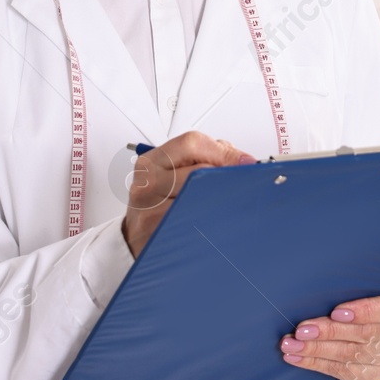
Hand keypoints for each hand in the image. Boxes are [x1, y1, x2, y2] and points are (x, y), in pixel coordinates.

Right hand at [120, 131, 252, 257]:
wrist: (135, 236)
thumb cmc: (158, 202)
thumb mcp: (172, 173)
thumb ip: (203, 158)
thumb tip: (241, 160)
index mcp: (152, 160)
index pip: (192, 143)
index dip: (224, 152)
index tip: (244, 162)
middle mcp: (147, 181)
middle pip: (199, 170)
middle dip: (225, 177)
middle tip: (241, 183)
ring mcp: (149, 207)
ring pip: (198, 196)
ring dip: (219, 199)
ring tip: (224, 202)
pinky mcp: (156, 230)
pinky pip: (192, 220)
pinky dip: (208, 218)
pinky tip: (212, 219)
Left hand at [278, 283, 379, 379]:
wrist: (373, 327)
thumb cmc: (360, 298)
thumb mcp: (361, 286)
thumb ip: (349, 284)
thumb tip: (315, 279)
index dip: (364, 311)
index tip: (335, 312)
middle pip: (364, 333)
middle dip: (328, 332)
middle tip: (301, 330)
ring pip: (350, 354)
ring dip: (316, 350)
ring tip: (291, 345)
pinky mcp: (375, 374)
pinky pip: (343, 370)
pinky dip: (316, 363)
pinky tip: (297, 357)